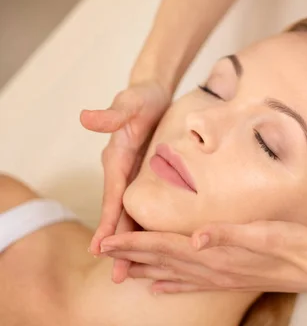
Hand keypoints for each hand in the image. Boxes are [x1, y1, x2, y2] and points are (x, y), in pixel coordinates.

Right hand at [80, 81, 170, 279]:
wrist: (156, 94)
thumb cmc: (142, 97)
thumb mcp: (131, 102)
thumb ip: (112, 113)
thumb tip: (85, 118)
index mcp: (117, 160)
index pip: (112, 196)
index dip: (108, 222)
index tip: (101, 248)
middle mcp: (124, 173)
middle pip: (121, 214)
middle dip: (120, 244)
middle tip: (120, 275)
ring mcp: (137, 177)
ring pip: (135, 215)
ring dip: (135, 241)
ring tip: (136, 271)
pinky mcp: (152, 178)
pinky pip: (151, 205)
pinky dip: (152, 225)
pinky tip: (158, 243)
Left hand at [100, 221, 306, 299]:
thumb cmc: (292, 245)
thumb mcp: (264, 233)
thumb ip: (228, 235)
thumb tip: (197, 236)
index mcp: (215, 253)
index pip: (166, 246)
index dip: (136, 243)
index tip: (109, 240)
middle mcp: (212, 268)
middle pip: (163, 261)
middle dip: (131, 255)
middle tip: (103, 250)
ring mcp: (220, 276)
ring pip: (173, 274)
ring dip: (146, 271)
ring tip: (121, 271)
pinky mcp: (229, 279)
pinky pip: (192, 284)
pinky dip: (172, 286)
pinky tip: (159, 288)